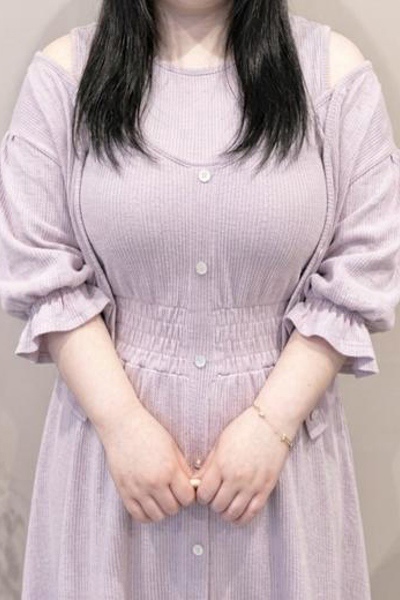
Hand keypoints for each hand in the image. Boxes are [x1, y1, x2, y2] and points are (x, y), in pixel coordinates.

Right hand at [101, 405, 195, 522]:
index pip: (187, 498)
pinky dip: (147, 514)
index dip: (189, 495)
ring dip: (163, 509)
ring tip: (161, 497)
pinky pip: (139, 516)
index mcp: (169, 469)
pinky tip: (150, 503)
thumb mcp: (172, 447)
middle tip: (173, 492)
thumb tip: (192, 488)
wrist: (122, 425)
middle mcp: (153, 482)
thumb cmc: (149, 432)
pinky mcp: (124, 492)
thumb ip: (183, 469)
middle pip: (173, 509)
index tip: (185, 489)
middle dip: (177, 502)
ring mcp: (137, 489)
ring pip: (157, 516)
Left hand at [193, 404, 296, 525]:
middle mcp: (236, 477)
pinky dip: (242, 518)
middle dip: (213, 504)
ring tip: (226, 505)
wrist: (272, 423)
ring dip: (226, 512)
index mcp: (221, 464)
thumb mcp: (220, 443)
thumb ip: (208, 465)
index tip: (204, 492)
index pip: (203, 494)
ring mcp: (252, 484)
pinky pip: (252, 513)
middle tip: (215, 497)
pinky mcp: (266, 488)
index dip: (201, 496)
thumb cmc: (244, 429)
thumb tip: (196, 483)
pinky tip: (238, 514)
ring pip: (233, 513)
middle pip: (217, 505)